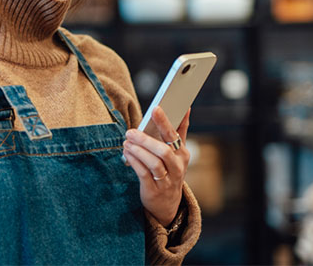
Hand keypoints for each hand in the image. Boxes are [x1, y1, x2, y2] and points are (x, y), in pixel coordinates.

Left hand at [122, 106, 190, 226]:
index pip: (174, 135)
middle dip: (146, 140)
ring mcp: (166, 180)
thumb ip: (180, 131)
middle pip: (163, 151)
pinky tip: (127, 153)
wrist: (167, 204)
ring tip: (127, 141)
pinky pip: (143, 173)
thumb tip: (185, 108)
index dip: (165, 122)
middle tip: (131, 131)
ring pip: (154, 163)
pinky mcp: (154, 190)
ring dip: (138, 150)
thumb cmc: (170, 171)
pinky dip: (134, 161)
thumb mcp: (178, 153)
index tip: (156, 108)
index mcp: (182, 155)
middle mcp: (177, 167)